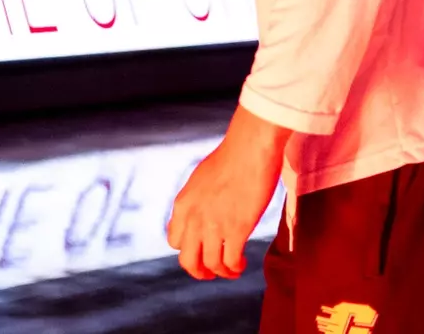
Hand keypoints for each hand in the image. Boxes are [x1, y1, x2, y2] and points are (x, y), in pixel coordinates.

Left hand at [166, 107, 287, 279]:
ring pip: (210, 265)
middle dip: (199, 271)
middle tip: (211, 272)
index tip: (200, 250)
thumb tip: (200, 216)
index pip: (174, 240)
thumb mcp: (200, 180)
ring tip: (233, 269)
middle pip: (187, 261)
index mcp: (182, 204)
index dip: (187, 249)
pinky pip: (230, 261)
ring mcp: (214, 226)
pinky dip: (235, 268)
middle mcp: (193, 218)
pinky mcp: (236, 230)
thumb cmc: (230, 159)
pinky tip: (242, 263)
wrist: (248, 150)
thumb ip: (196, 202)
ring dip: (222, 272)